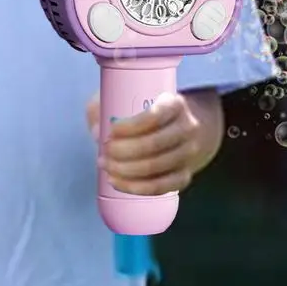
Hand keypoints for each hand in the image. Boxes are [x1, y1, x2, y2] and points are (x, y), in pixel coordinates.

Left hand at [90, 90, 223, 195]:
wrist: (182, 128)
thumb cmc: (146, 112)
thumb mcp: (127, 98)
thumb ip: (106, 108)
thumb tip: (98, 132)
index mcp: (175, 104)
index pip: (155, 115)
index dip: (131, 126)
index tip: (111, 131)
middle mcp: (188, 128)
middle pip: (154, 144)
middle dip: (123, 151)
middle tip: (104, 152)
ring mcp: (189, 154)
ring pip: (156, 168)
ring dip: (126, 171)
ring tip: (106, 166)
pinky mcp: (184, 176)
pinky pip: (161, 187)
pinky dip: (136, 187)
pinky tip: (117, 182)